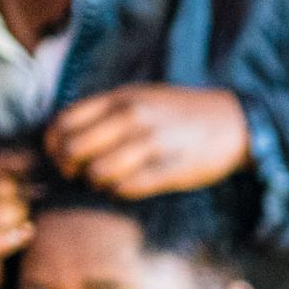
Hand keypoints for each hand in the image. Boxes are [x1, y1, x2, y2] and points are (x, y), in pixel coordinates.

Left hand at [45, 84, 250, 198]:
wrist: (234, 122)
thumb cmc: (180, 113)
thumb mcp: (141, 97)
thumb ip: (106, 110)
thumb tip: (65, 133)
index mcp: (123, 98)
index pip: (66, 121)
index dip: (54, 143)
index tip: (58, 153)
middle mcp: (134, 118)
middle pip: (74, 149)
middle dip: (69, 167)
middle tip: (78, 173)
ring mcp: (153, 144)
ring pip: (98, 172)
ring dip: (96, 182)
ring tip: (106, 180)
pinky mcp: (170, 170)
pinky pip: (127, 188)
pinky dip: (119, 191)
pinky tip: (126, 186)